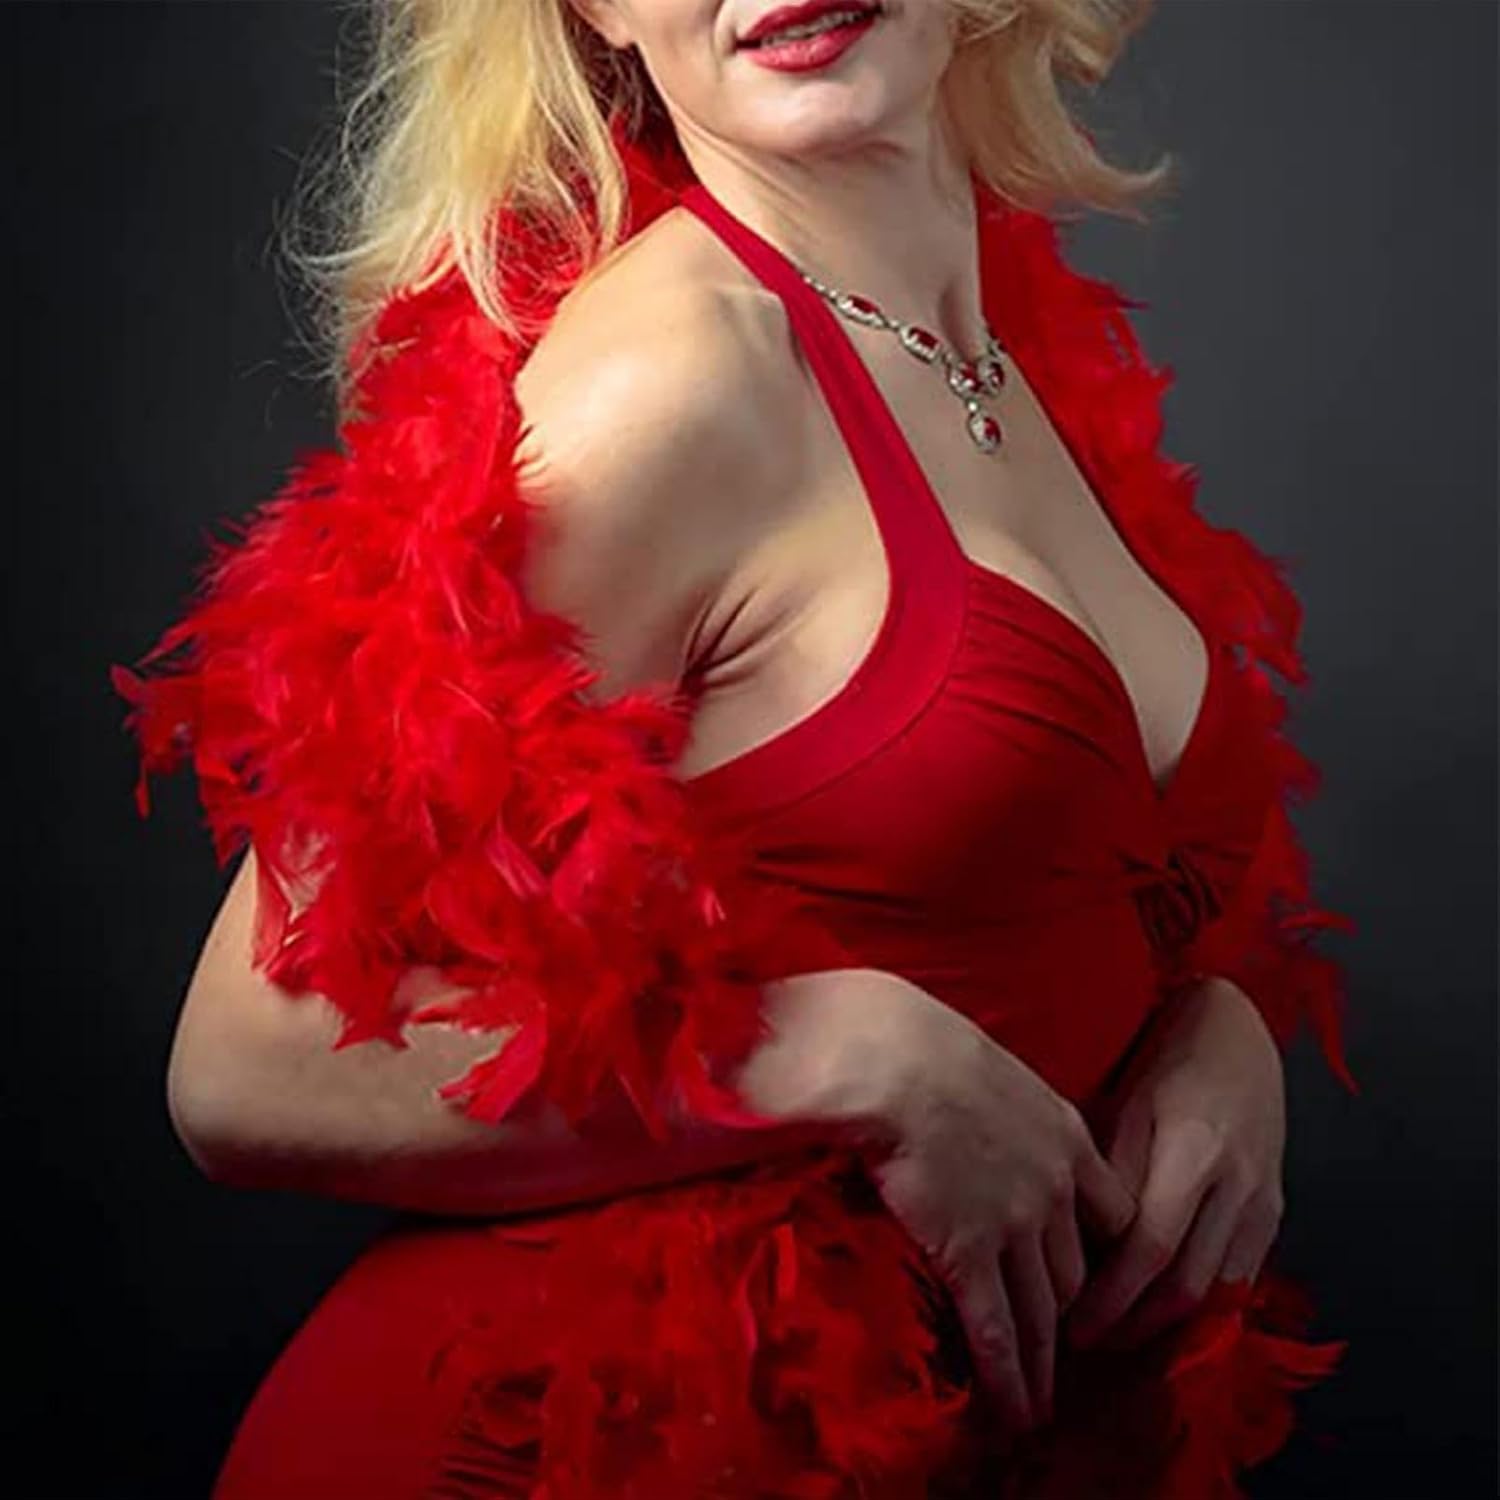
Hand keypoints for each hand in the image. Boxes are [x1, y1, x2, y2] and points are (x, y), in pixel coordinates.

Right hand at [849, 983, 1138, 1441]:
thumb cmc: (926, 1047)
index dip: (1104, 1259)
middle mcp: (1055, 1189)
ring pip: (1046, 1313)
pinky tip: (1014, 1409)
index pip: (1111, 1217)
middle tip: (1064, 1358)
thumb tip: (986, 1127)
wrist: (892, 1058)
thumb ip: (1009, 1112)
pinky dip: (1009, 1376)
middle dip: (1075, 1321)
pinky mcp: (970, 1252)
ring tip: (1041, 1405)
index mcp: (1067, 1138)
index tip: (1092, 1287)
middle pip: (1079, 1274)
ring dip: (1045, 1364)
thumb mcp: (995, 1071)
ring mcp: (1016, 1224)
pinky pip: (997, 1328)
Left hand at [1063, 976, 1286, 1353]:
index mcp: (1194, 1153)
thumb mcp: (1125, 1105)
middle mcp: (1238, 1185)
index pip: (1150, 1251)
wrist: (1238, 1029)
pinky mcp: (1276, 1209)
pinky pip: (1241, 1275)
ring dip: (1168, 1324)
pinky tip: (1162, 1309)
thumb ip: (1111, 1177)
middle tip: (1087, 1343)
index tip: (1071, 1325)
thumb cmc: (1166, 1057)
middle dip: (1134, 1325)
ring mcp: (1264, 1200)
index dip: (1111, 1299)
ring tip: (1119, 1334)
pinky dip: (1202, 1302)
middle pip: (1188, 1286)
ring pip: (1219, 1290)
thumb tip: (1079, 1247)